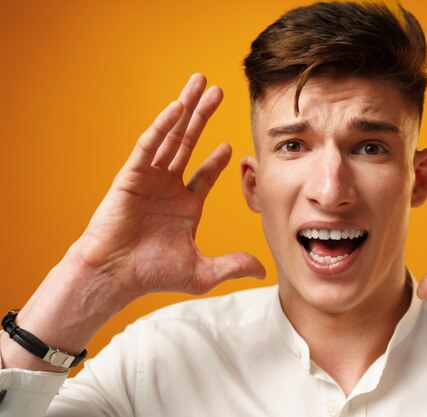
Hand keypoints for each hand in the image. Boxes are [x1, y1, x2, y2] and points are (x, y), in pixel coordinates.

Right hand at [72, 73, 264, 302]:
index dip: (217, 161)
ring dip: (186, 108)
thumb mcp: (202, 272)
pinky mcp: (132, 174)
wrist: (116, 276)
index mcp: (184, 206)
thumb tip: (262, 272)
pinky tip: (177, 107)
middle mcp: (168, 187)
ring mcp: (150, 178)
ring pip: (172, 136)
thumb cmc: (152, 275)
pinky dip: (163, 125)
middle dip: (203, 117)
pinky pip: (150, 144)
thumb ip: (232, 265)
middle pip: (189, 143)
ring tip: (200, 83)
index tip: (231, 146)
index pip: (204, 175)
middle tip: (217, 92)